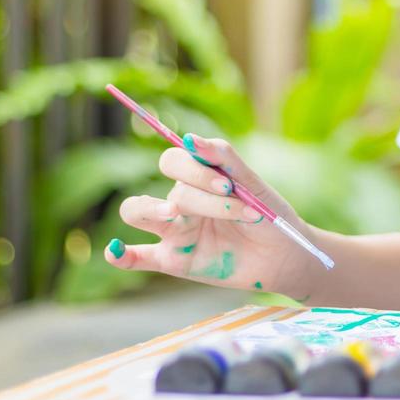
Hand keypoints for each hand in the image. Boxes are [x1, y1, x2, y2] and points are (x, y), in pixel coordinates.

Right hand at [105, 134, 317, 300]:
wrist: (284, 254)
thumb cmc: (269, 214)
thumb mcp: (253, 183)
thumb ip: (224, 158)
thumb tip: (190, 138)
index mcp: (197, 178)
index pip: (174, 161)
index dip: (196, 170)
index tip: (228, 185)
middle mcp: (180, 202)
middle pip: (163, 187)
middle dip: (196, 195)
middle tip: (230, 204)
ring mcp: (174, 232)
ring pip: (139, 211)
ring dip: (151, 210)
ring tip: (172, 215)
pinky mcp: (174, 261)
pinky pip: (138, 258)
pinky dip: (121, 254)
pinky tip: (115, 251)